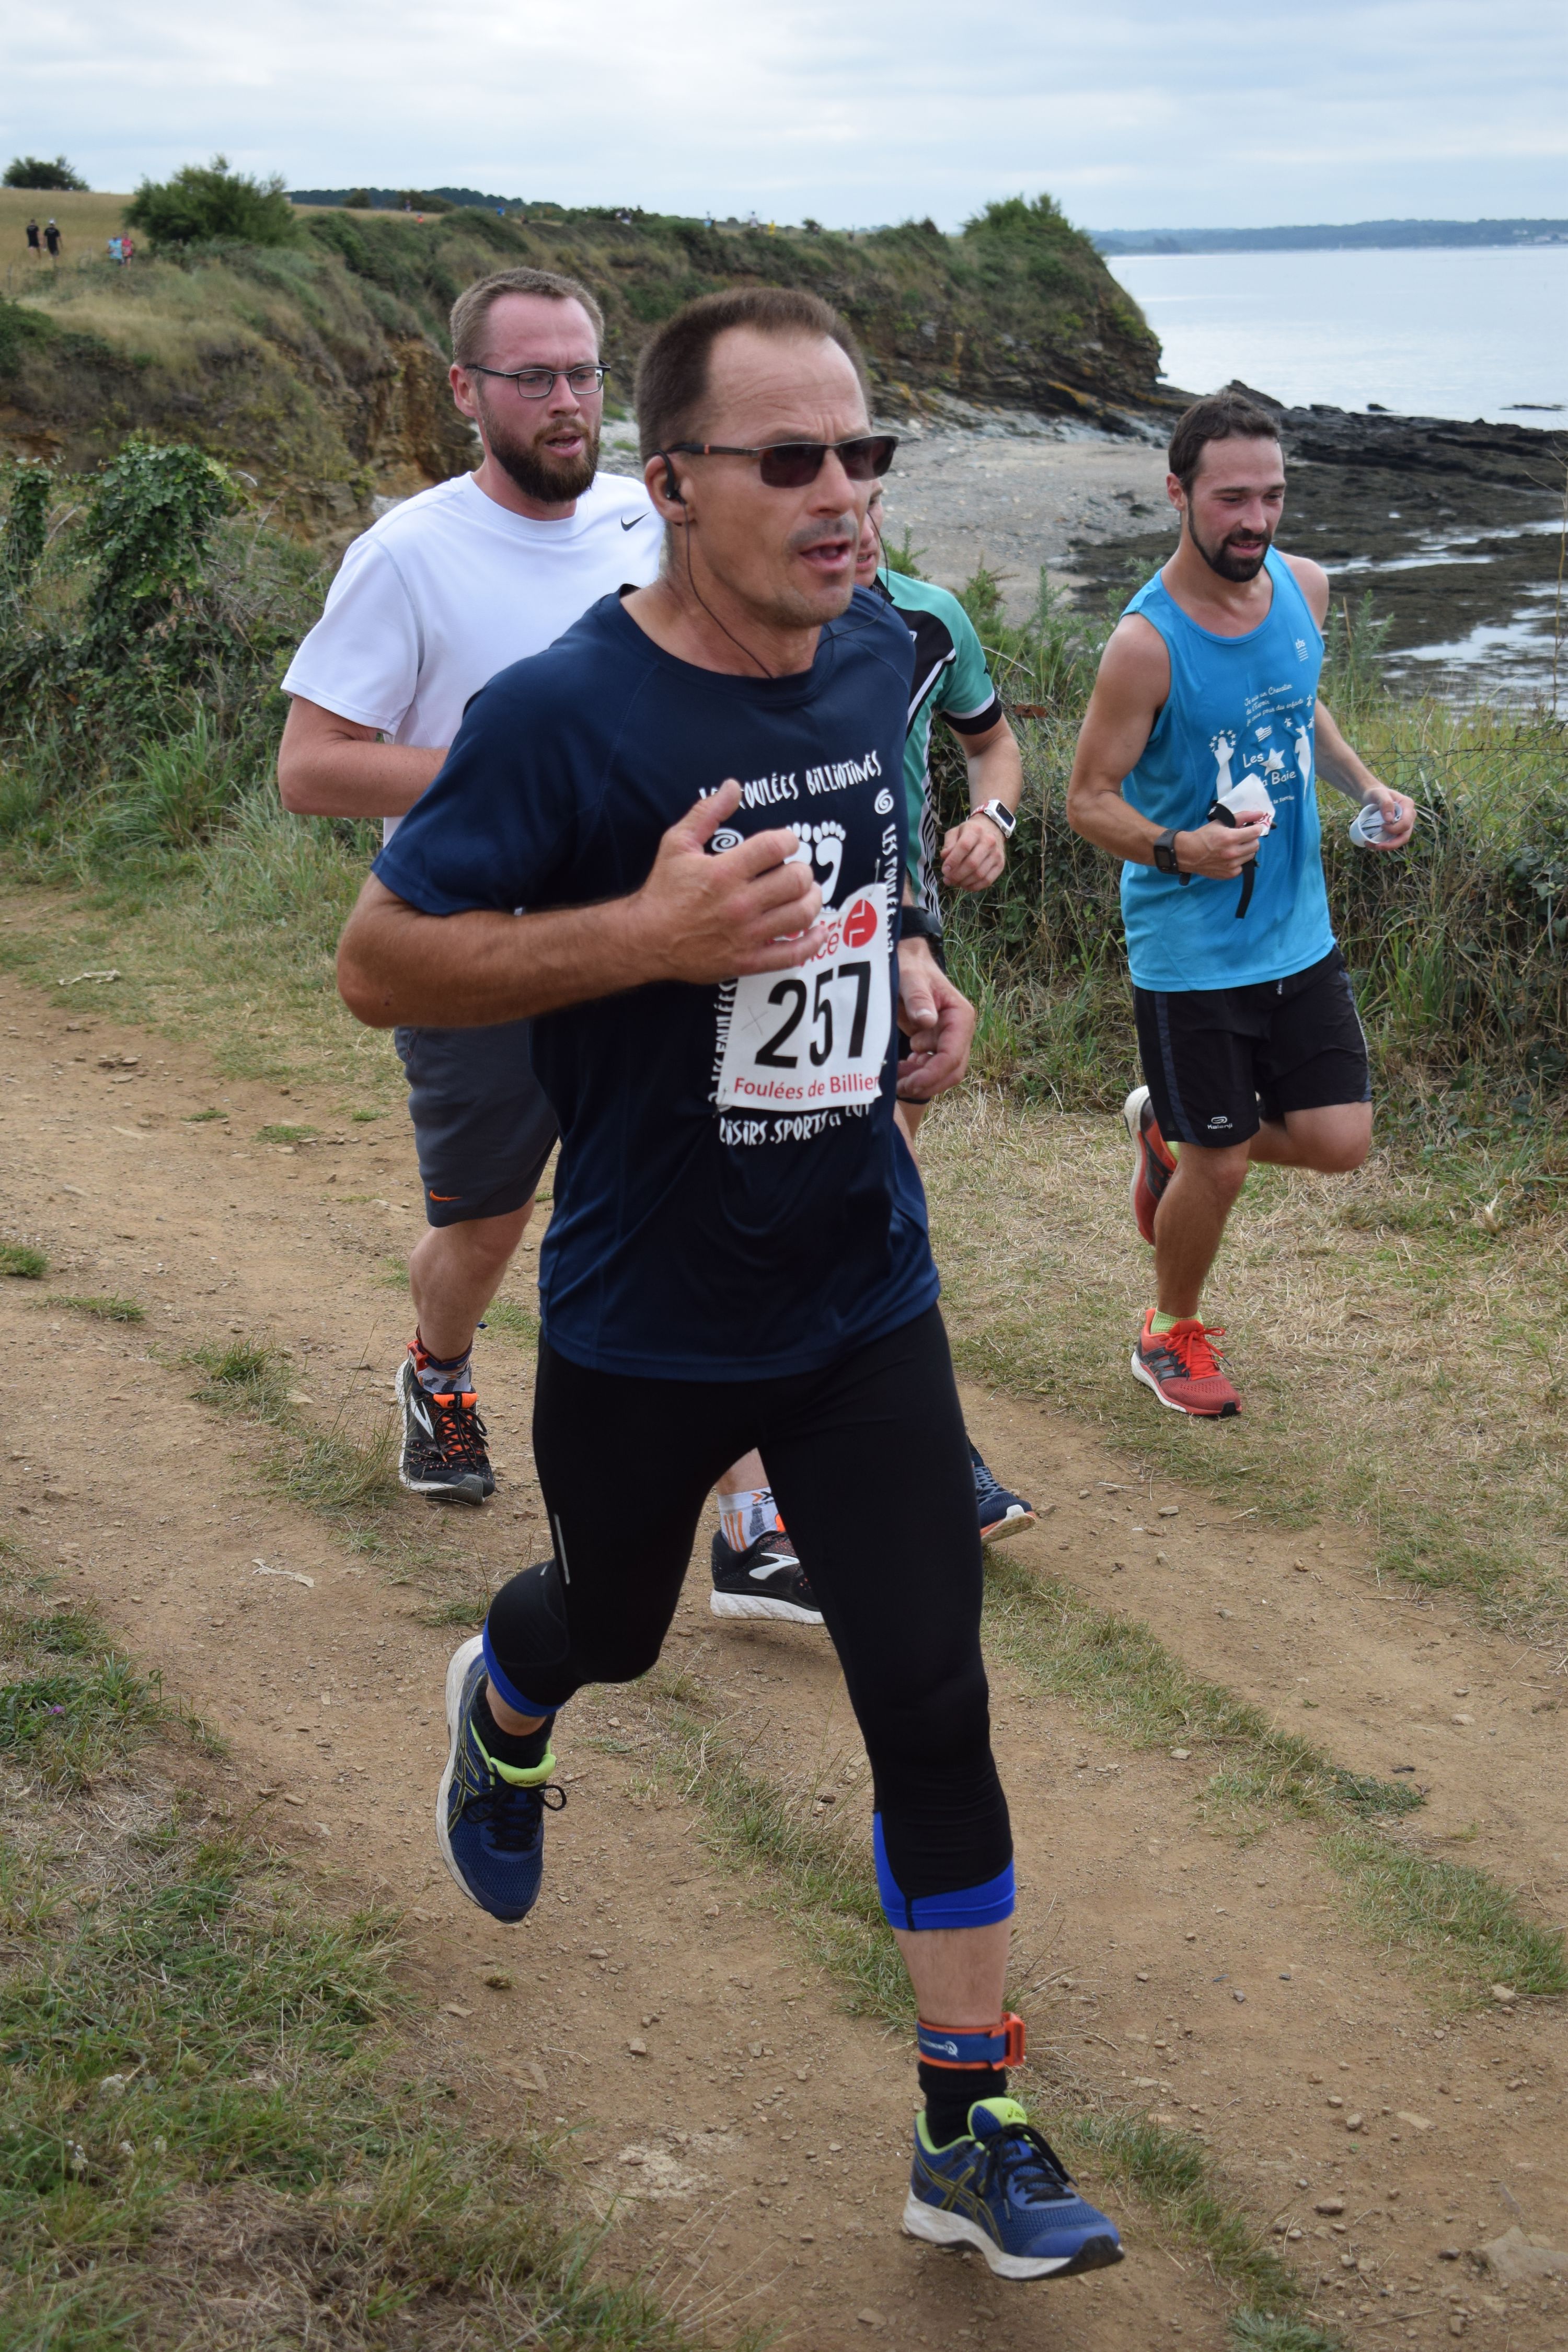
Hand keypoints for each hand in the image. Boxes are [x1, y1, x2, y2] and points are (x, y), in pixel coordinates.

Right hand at [630, 780, 824, 982]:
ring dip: (812, 900)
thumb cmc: (663, 890)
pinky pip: (792, 955)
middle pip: (796, 880)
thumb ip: (706, 813)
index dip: (789, 840)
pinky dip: (813, 943)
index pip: (776, 847)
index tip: (787, 843)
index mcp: (724, 872)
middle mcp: (739, 904)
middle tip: (795, 870)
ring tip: (805, 893)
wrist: (645, 939)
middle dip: (802, 870)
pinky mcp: (748, 961)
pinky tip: (818, 930)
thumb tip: (733, 786)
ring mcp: (746, 935)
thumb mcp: (677, 844)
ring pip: (801, 914)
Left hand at [896, 937, 975, 1101]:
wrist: (907, 961)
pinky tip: (900, 1070)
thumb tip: (927, 1022)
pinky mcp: (936, 1042)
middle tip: (900, 1088)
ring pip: (944, 1073)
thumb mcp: (910, 977)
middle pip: (953, 1070)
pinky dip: (918, 1074)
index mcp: (960, 1015)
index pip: (953, 1055)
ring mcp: (949, 1038)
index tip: (911, 1083)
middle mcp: (960, 1030)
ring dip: (922, 1082)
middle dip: (928, 1083)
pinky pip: (932, 1067)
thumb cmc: (909, 966)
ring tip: (896, 1080)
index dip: (933, 1074)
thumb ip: (918, 997)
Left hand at [941, 812, 1007, 891]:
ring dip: (964, 882)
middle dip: (957, 875)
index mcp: (975, 830)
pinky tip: (965, 885)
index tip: (944, 870)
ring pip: (979, 875)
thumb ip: (948, 844)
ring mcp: (996, 854)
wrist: (991, 829)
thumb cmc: (969, 832)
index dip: (953, 860)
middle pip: (972, 864)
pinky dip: (974, 887)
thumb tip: (945, 857)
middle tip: (947, 879)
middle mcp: (989, 841)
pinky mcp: (1000, 865)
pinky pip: (987, 881)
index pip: (964, 846)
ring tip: (954, 882)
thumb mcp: (955, 832)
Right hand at [1172, 812, 1266, 879]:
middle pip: (1256, 845)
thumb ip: (1242, 817)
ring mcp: (1232, 865)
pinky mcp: (1230, 874)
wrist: (1189, 854)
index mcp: (1230, 838)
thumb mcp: (1221, 822)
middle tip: (1242, 837)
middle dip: (1251, 839)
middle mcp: (1232, 853)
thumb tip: (1260, 814)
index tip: (1252, 828)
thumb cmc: (1204, 836)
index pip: (1256, 832)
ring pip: (1251, 855)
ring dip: (1246, 849)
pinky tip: (1230, 857)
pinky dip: (1240, 860)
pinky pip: (1243, 865)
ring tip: (1235, 847)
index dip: (1255, 828)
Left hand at [1363, 784, 1415, 849]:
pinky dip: (1383, 845)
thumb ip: (1385, 803)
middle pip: (1405, 836)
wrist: (1373, 797)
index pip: (1406, 823)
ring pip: (1399, 841)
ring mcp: (1403, 824)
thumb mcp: (1379, 794)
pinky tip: (1371, 844)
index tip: (1381, 826)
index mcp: (1408, 806)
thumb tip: (1389, 820)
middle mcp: (1409, 816)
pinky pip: (1392, 841)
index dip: (1394, 829)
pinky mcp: (1396, 830)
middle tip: (1377, 846)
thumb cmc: (1377, 793)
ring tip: (1370, 845)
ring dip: (1386, 847)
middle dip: (1392, 844)